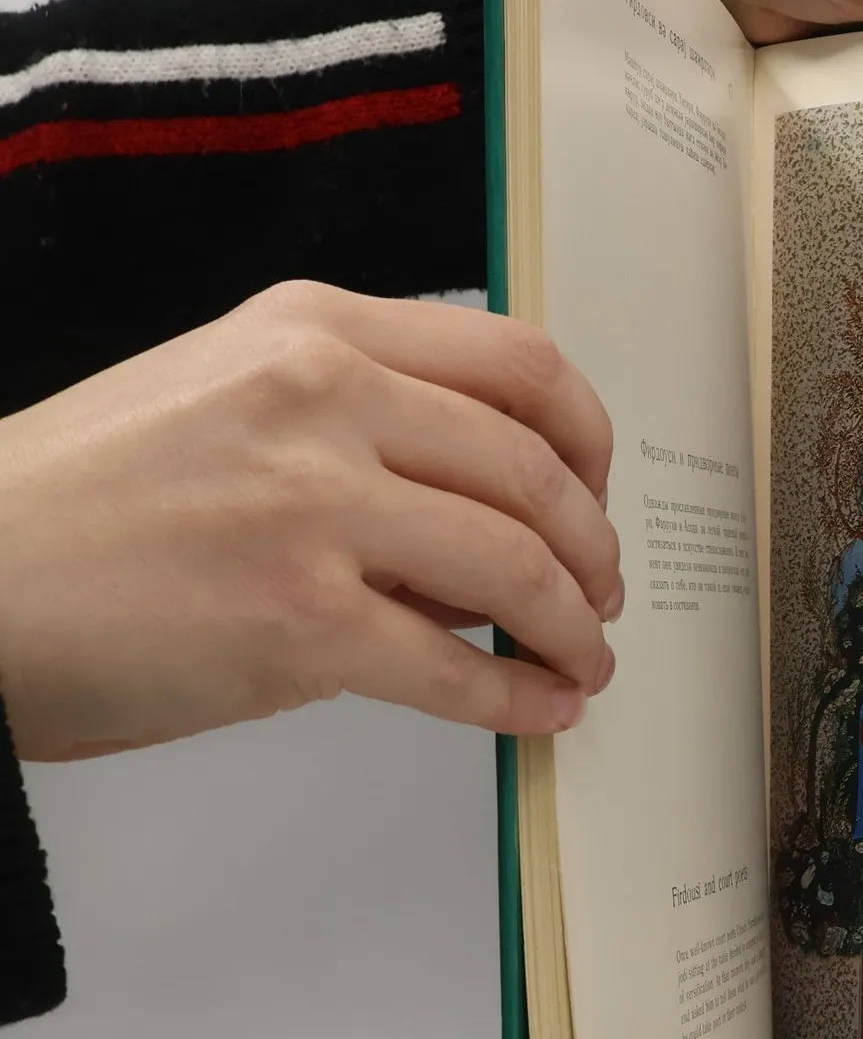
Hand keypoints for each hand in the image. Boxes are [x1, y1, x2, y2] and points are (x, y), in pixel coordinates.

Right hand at [0, 282, 621, 761]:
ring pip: (518, 566)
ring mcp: (313, 507)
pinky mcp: (299, 620)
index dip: (589, 439)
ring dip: (574, 626)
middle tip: (601, 593)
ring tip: (583, 659)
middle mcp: (324, 399)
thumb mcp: (229, 398)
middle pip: (536, 471)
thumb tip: (483, 520)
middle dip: (593, 548)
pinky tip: (540, 709)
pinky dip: (520, 697)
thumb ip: (362, 427)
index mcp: (315, 329)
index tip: (596, 489)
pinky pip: (457, 668)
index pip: (520, 363)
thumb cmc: (85, 499)